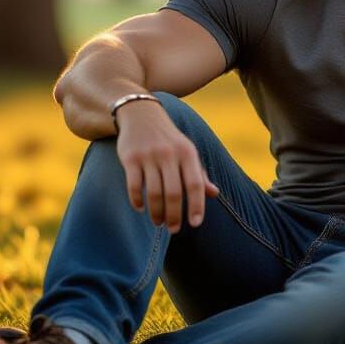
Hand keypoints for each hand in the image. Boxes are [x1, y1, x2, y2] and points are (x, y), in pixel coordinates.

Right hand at [114, 101, 218, 232]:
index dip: (197, 206)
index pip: (196, 184)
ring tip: (158, 222)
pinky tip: (141, 208)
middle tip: (174, 229)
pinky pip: (134, 186)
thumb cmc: (169, 139)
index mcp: (188, 153)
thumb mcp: (187, 151)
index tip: (196, 223)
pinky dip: (138, 201)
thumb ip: (199, 173)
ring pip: (154, 193)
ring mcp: (150, 156)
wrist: (141, 114)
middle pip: (174, 193)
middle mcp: (170, 154)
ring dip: (156, 213)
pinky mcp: (131, 158)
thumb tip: (214, 194)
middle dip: (174, 215)